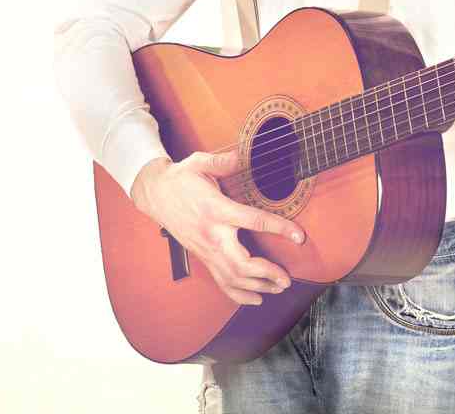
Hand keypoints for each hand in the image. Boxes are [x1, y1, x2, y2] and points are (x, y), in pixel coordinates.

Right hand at [131, 151, 305, 306]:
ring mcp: (206, 249)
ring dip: (258, 287)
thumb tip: (244, 156)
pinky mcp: (203, 256)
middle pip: (242, 264)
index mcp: (216, 209)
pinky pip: (221, 282)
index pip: (253, 220)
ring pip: (233, 278)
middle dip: (267, 274)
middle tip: (287, 277)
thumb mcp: (198, 163)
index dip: (279, 228)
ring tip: (279, 286)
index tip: (299, 236)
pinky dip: (239, 295)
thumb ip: (222, 161)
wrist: (155, 193)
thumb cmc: (180, 178)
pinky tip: (257, 298)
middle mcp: (212, 234)